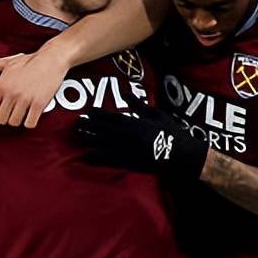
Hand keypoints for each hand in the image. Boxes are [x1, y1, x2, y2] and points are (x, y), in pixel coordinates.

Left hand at [0, 49, 70, 127]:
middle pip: (1, 119)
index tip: (2, 109)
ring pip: (14, 123)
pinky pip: (30, 123)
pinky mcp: (39, 104)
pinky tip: (32, 114)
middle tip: (12, 112)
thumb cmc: (30, 61)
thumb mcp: (7, 62)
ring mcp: (25, 99)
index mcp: (1, 85)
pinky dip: (30, 122)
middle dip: (6, 117)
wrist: (52, 59)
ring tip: (23, 112)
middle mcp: (11, 93)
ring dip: (19, 120)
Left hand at [75, 95, 208, 177]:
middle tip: (77, 123)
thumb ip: (138, 105)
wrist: (180, 155)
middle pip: (102, 130)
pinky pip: (109, 160)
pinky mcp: (128, 163)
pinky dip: (97, 158)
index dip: (97, 115)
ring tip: (79, 135)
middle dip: (89, 126)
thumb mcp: (156, 114)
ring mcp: (126, 151)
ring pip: (102, 144)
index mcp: (133, 123)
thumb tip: (124, 93)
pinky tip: (87, 155)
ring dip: (89, 139)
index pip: (110, 117)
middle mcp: (126, 136)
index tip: (87, 112)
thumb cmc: (170, 132)